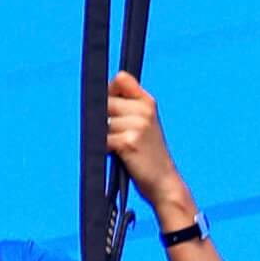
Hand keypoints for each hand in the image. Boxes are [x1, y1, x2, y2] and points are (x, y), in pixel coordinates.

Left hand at [105, 71, 193, 214]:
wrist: (164, 182)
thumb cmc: (149, 154)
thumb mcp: (144, 124)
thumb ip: (127, 107)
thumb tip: (96, 96)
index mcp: (148, 102)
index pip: (121, 78)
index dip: (109, 91)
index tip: (111, 108)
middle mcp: (144, 110)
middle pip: (105, 101)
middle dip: (103, 119)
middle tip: (117, 135)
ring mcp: (137, 125)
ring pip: (102, 122)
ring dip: (104, 136)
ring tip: (120, 147)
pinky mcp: (128, 142)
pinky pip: (102, 139)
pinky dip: (104, 149)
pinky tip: (117, 155)